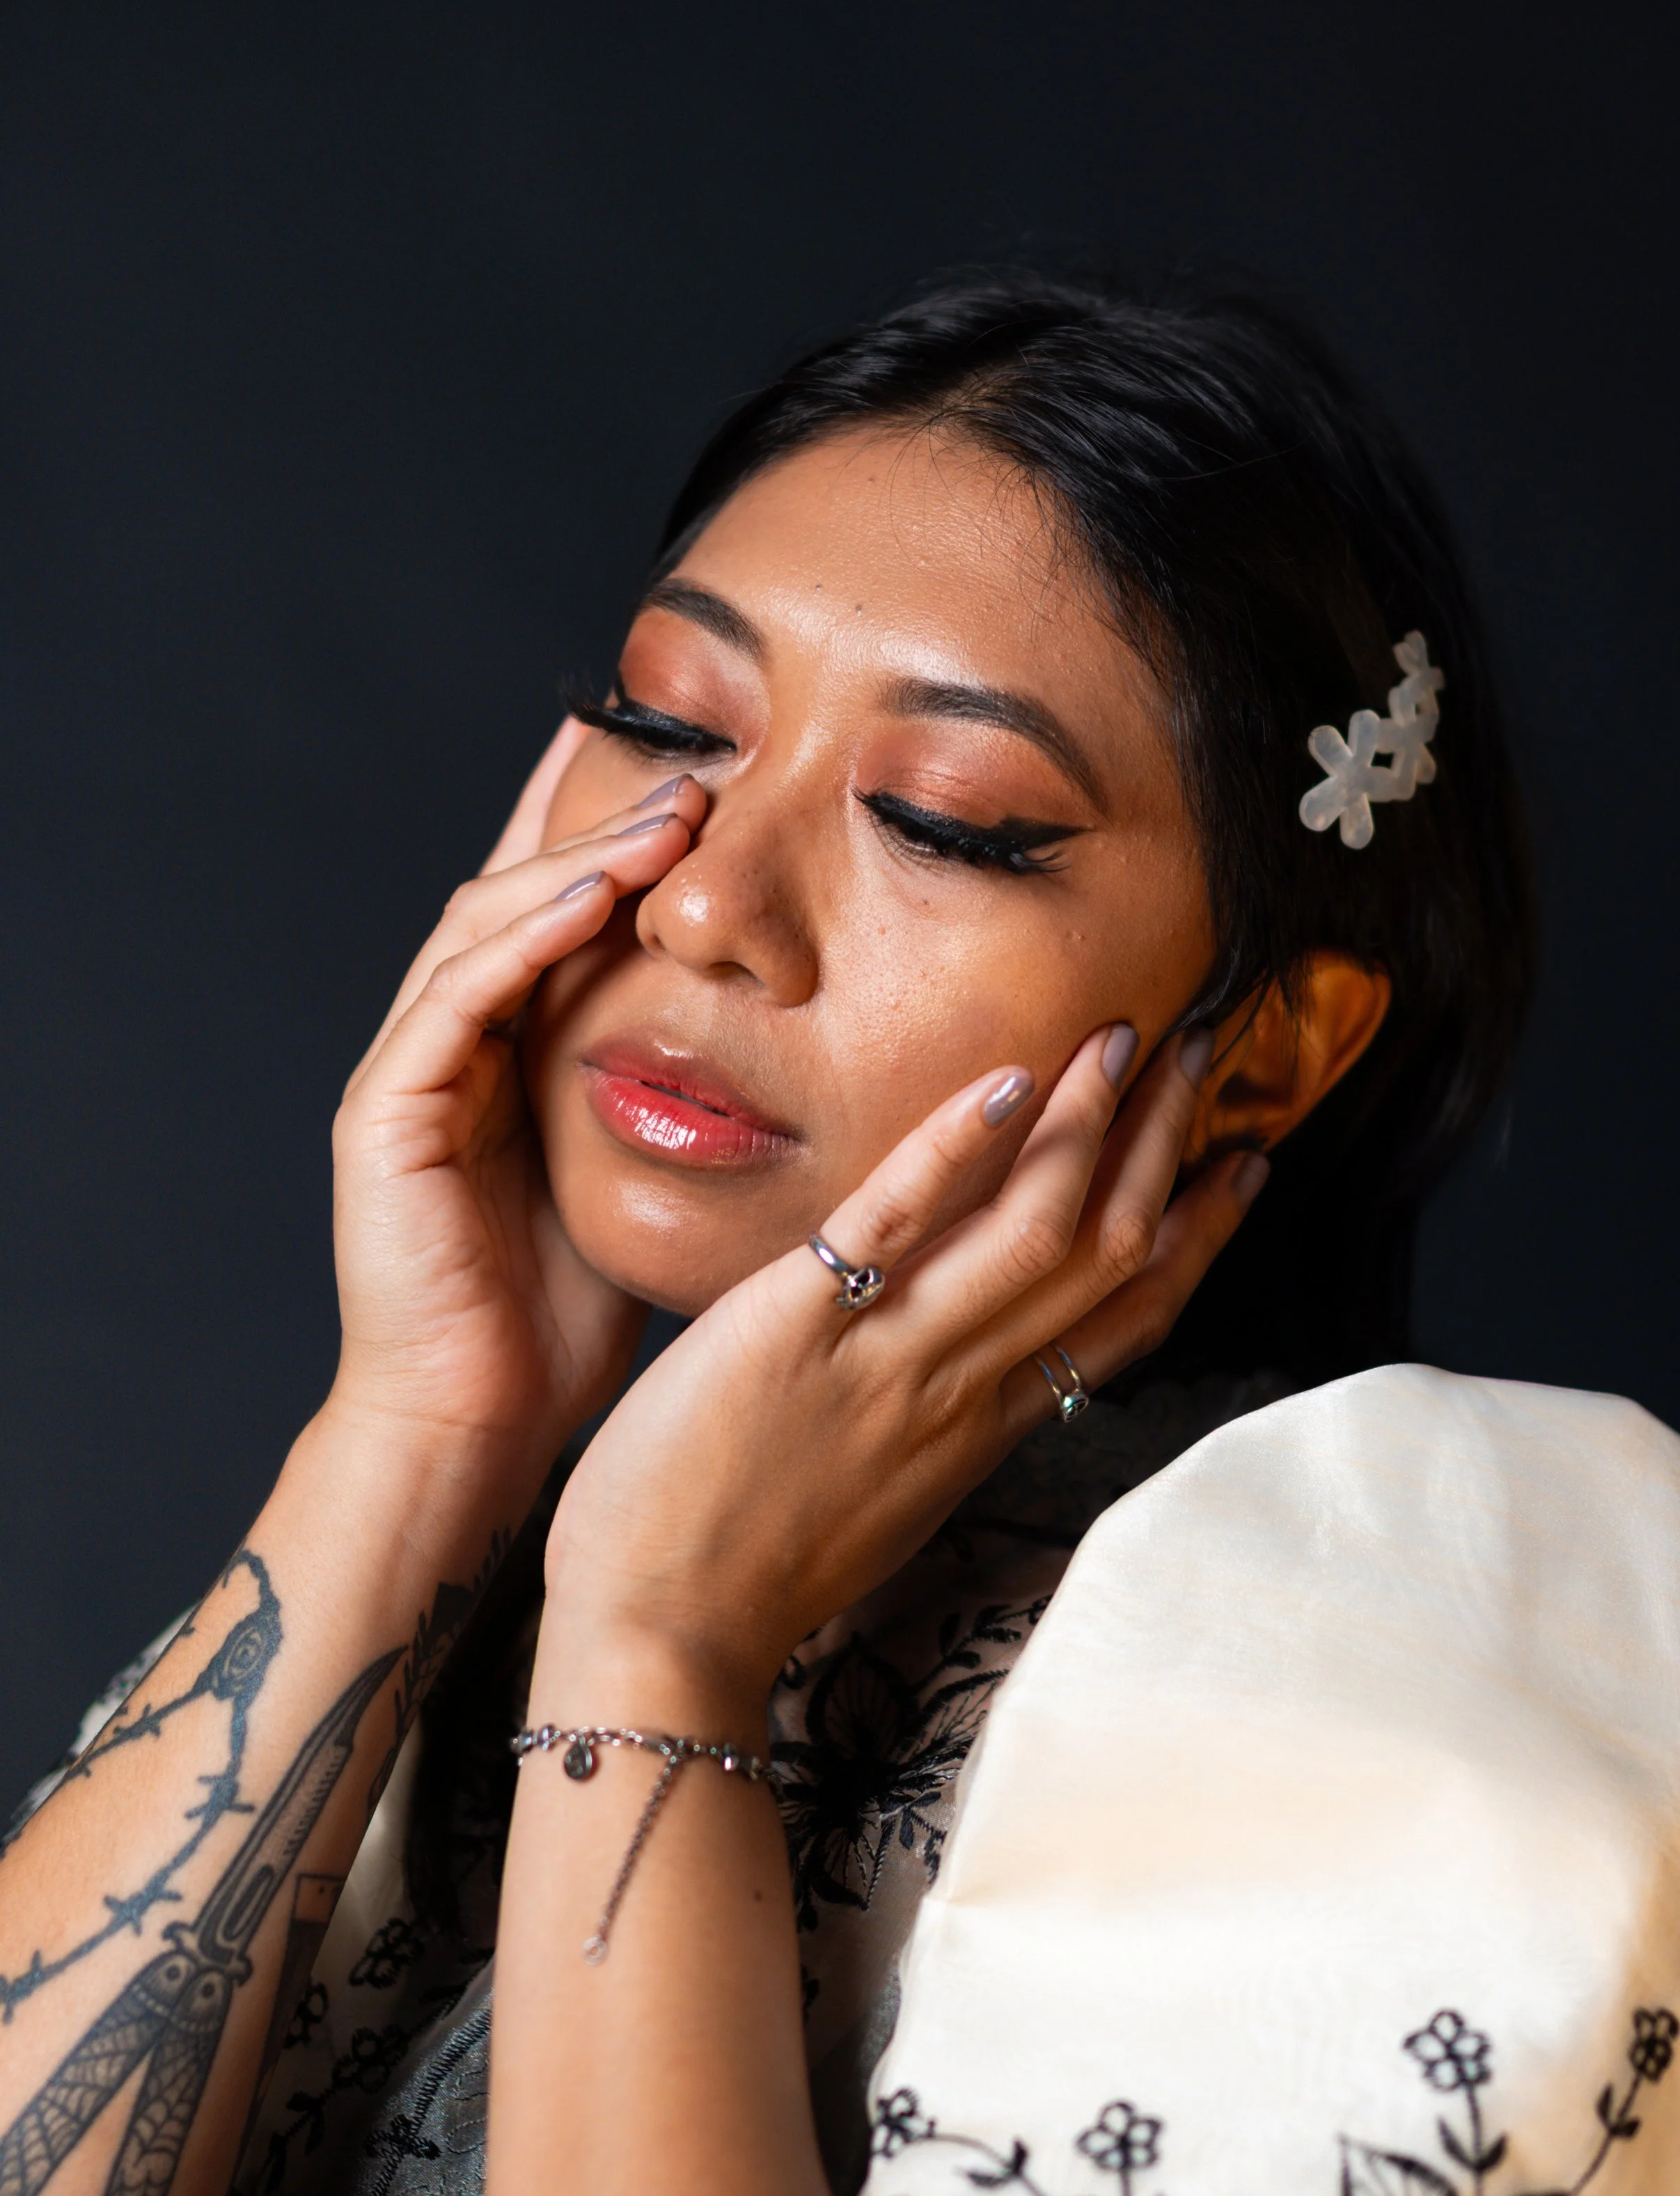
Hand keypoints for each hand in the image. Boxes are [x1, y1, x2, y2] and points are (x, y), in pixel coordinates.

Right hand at [325, 721, 707, 1505]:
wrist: (476, 1429)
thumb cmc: (562, 1325)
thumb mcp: (641, 1178)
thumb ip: (674, 1095)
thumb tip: (781, 1038)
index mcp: (508, 1058)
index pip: (559, 918)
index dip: (612, 836)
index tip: (693, 766)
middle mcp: (448, 1048)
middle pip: (518, 897)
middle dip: (602, 828)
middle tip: (698, 774)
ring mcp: (407, 1075)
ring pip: (482, 929)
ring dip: (572, 866)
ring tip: (665, 817)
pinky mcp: (382, 1116)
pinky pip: (453, 1003)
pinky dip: (518, 944)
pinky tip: (587, 901)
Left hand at [543, 1024, 1265, 1693]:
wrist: (660, 1635)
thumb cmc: (750, 1569)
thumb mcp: (886, 1496)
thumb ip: (939, 1416)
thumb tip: (973, 1347)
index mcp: (984, 1426)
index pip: (1125, 1319)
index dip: (1197, 1235)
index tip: (1240, 1161)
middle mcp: (960, 1389)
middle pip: (1103, 1255)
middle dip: (1161, 1145)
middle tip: (1197, 1050)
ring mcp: (887, 1358)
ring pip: (1032, 1232)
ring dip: (1090, 1126)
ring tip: (1118, 1038)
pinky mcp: (793, 1327)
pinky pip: (895, 1224)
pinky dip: (958, 1149)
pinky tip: (1006, 1081)